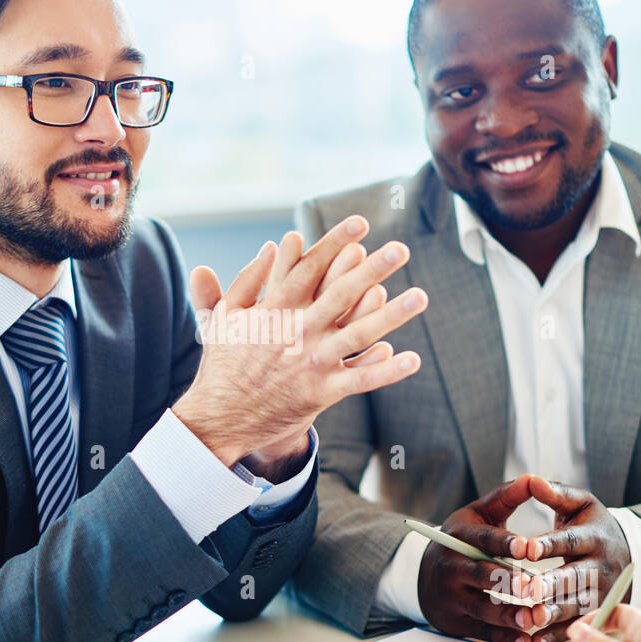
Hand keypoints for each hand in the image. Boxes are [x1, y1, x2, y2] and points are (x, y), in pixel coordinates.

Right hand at [174, 215, 426, 464]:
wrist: (220, 418)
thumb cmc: (223, 364)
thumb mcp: (223, 317)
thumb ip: (245, 280)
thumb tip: (271, 246)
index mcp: (275, 309)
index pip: (311, 268)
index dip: (336, 243)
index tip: (360, 223)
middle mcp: (298, 332)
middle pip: (342, 294)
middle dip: (373, 269)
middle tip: (401, 249)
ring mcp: (312, 362)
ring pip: (359, 334)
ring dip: (392, 315)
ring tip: (420, 296)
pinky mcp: (321, 392)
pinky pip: (360, 380)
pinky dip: (386, 370)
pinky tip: (412, 358)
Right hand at [417, 476, 541, 641]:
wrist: (427, 575)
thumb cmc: (464, 540)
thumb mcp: (480, 514)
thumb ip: (507, 497)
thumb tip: (532, 477)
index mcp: (458, 536)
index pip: (482, 539)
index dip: (504, 543)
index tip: (527, 548)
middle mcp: (451, 566)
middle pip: (481, 575)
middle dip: (507, 582)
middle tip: (532, 586)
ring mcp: (451, 596)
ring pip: (483, 606)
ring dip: (510, 614)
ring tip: (534, 618)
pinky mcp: (457, 621)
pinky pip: (483, 631)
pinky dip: (506, 638)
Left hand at [519, 476, 631, 641]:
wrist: (624, 550)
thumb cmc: (591, 524)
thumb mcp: (579, 504)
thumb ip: (555, 493)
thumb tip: (532, 479)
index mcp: (595, 537)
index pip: (571, 541)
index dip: (549, 545)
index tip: (526, 549)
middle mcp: (601, 567)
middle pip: (576, 577)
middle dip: (551, 584)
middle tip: (527, 590)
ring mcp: (602, 593)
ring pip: (577, 605)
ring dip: (554, 614)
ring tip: (531, 617)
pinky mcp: (597, 613)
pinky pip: (577, 627)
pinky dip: (555, 637)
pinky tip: (533, 641)